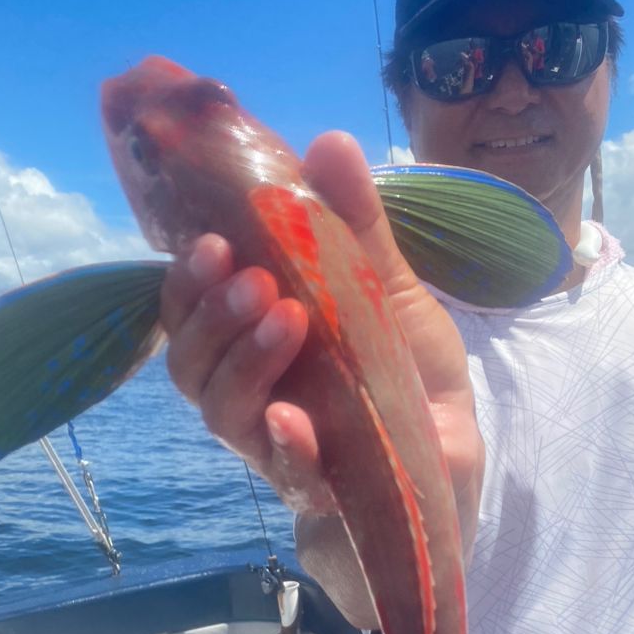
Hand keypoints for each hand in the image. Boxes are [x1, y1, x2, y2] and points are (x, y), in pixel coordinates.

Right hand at [160, 131, 483, 540]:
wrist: (447, 473)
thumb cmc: (410, 384)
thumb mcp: (393, 297)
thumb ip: (359, 231)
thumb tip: (329, 143)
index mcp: (256, 346)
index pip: (192, 313)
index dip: (186, 280)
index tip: (211, 239)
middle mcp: (251, 397)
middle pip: (190, 364)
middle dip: (208, 315)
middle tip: (249, 277)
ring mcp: (277, 448)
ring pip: (222, 412)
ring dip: (243, 362)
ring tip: (285, 318)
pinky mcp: (318, 491)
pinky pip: (284, 471)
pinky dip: (285, 445)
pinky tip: (292, 418)